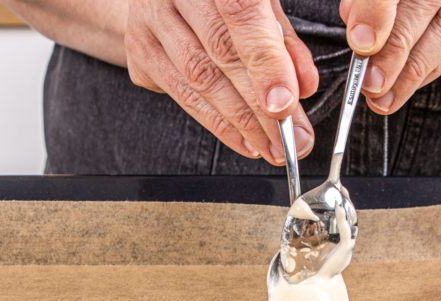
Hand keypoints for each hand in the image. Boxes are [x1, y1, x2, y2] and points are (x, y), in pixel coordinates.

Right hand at [125, 0, 318, 163]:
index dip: (266, 64)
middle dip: (258, 108)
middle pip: (219, 56)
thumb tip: (302, 87)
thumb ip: (283, 42)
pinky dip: (215, 122)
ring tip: (268, 145)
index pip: (243, 15)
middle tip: (286, 139)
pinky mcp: (138, 47)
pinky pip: (180, 93)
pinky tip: (241, 138)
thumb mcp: (262, 3)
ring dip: (238, 123)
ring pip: (197, 80)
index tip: (284, 105)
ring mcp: (149, 18)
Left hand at [340, 0, 440, 113]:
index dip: (375, 7)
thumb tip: (358, 31)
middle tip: (370, 82)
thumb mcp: (416, 2)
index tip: (360, 42)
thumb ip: (387, 11)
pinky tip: (413, 84)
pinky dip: (437, 67)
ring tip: (385, 94)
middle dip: (393, 46)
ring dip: (413, 67)